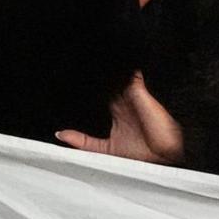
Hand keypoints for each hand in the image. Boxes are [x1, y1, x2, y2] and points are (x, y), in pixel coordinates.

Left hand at [57, 74, 186, 164]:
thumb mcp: (104, 149)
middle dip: (97, 78)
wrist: (160, 158)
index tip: (75, 82)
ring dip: (108, 72)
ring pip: (117, 78)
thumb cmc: (138, 157)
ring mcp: (132, 96)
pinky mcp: (139, 92)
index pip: (101, 96)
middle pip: (108, 85)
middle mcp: (124, 103)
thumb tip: (59, 134)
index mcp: (117, 114)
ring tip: (91, 61)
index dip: (90, 90)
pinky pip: (129, 75)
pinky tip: (110, 64)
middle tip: (79, 68)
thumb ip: (82, 141)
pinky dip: (122, 70)